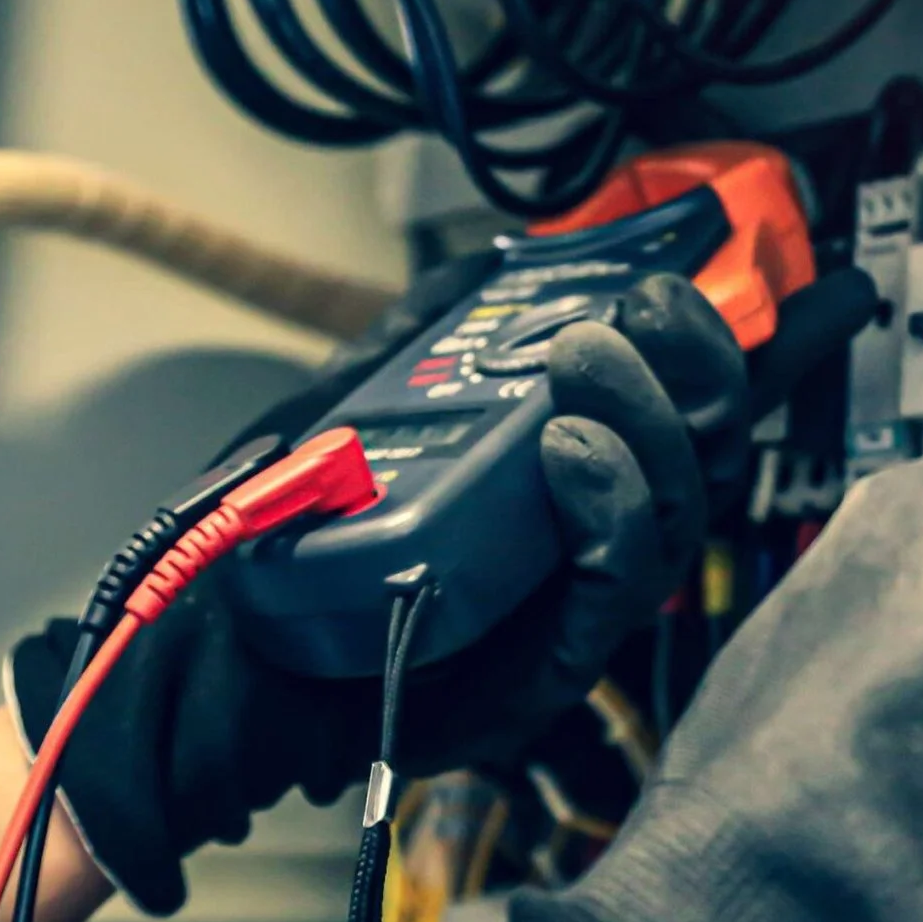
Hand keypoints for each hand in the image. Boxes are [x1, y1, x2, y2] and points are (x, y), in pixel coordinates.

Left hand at [7, 261, 875, 914]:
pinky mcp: (552, 664)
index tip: (683, 284)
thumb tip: (491, 257)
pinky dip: (608, 506)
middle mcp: (594, 532)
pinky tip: (568, 450)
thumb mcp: (357, 401)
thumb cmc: (288, 534)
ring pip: (678, 509)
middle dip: (692, 366)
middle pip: (705, 452)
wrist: (216, 653)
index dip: (706, 345)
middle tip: (639, 308)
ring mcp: (579, 600)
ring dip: (648, 419)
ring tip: (583, 355)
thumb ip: (427, 329)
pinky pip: (615, 585)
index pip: (684, 402)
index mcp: (574, 465)